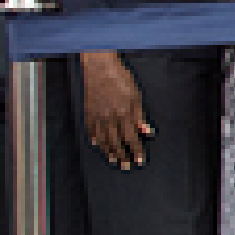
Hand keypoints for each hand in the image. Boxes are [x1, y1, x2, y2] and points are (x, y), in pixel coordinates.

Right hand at [80, 52, 151, 169]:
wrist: (98, 67)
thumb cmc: (120, 78)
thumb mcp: (136, 95)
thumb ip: (140, 116)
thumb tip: (146, 132)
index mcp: (124, 115)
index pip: (132, 139)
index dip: (136, 151)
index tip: (139, 161)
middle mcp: (109, 119)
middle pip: (116, 143)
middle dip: (122, 156)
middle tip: (126, 166)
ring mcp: (97, 117)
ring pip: (103, 140)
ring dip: (109, 152)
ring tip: (113, 160)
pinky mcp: (88, 113)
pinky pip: (91, 130)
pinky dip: (94, 139)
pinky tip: (97, 144)